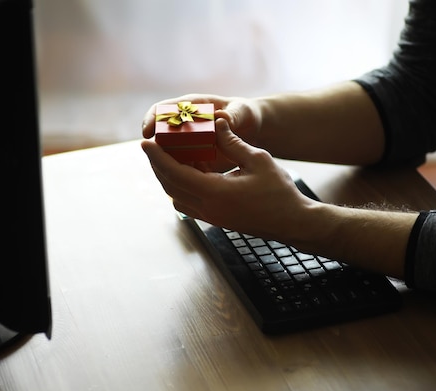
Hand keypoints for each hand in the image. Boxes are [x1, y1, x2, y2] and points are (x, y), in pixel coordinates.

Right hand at [141, 94, 262, 172]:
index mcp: (190, 107)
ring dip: (167, 165)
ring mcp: (187, 145)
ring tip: (175, 175)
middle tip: (159, 160)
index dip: (151, 120)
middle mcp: (183, 126)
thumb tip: (221, 118)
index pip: (162, 110)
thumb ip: (233, 115)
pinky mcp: (194, 161)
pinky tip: (189, 185)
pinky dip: (181, 176)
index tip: (148, 133)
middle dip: (156, 149)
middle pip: (160, 136)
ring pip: (168, 155)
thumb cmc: (245, 114)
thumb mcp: (241, 112)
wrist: (253, 131)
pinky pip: (181, 169)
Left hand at [141, 118, 317, 242]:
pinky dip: (180, 188)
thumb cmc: (279, 191)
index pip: (175, 173)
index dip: (157, 157)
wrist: (291, 222)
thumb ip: (233, 142)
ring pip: (176, 197)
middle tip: (150, 147)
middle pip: (170, 186)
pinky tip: (187, 173)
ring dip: (167, 178)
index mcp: (215, 192)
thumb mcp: (258, 160)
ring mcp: (211, 217)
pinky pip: (188, 204)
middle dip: (157, 165)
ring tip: (164, 158)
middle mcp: (208, 208)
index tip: (145, 142)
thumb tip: (217, 122)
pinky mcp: (216, 220)